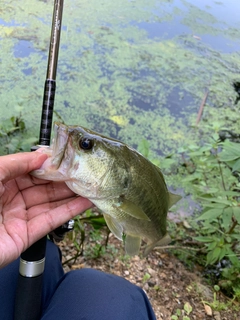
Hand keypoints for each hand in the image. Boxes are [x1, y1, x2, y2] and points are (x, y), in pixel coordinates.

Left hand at [0, 152, 91, 267]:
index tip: (68, 158)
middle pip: (44, 186)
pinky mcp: (27, 236)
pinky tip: (85, 202)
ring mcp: (20, 217)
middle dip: (64, 179)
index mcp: (1, 181)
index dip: (50, 164)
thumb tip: (43, 156)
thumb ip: (17, 162)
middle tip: (84, 172)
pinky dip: (69, 211)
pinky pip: (51, 220)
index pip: (31, 170)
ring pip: (51, 203)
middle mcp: (11, 198)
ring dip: (72, 195)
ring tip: (91, 185)